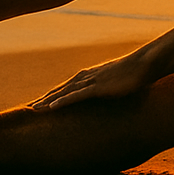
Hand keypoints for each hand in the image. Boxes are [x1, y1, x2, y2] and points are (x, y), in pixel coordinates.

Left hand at [30, 51, 152, 110]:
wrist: (144, 64)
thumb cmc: (134, 73)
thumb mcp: (118, 82)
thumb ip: (110, 87)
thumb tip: (109, 93)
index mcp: (90, 76)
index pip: (67, 87)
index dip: (53, 95)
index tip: (41, 104)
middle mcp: (87, 77)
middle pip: (61, 89)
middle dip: (44, 98)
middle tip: (28, 108)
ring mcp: (91, 81)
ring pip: (64, 92)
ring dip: (48, 101)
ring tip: (33, 109)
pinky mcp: (98, 87)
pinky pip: (77, 96)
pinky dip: (63, 101)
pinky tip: (52, 108)